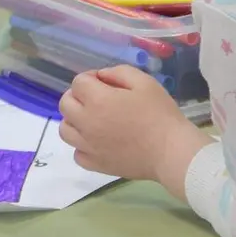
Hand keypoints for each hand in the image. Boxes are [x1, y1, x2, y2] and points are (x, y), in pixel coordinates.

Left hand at [59, 66, 213, 185]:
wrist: (170, 152)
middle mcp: (86, 122)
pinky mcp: (95, 164)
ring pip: (65, 130)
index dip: (91, 78)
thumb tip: (101, 77)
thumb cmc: (160, 114)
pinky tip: (97, 142)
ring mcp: (88, 146)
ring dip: (75, 120)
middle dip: (78, 96)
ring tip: (93, 120)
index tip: (105, 82)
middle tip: (97, 98)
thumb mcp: (144, 82)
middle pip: (65, 104)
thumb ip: (118, 72)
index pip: (78, 82)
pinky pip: (77, 153)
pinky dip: (82, 146)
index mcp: (97, 100)